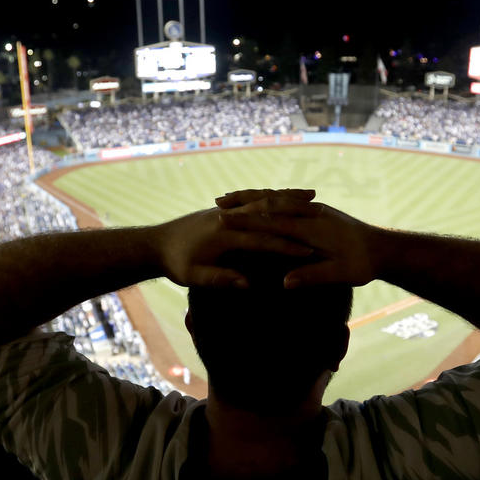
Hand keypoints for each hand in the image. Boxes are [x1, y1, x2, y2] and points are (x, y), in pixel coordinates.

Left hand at [153, 206, 313, 288]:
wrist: (155, 243)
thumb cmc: (175, 264)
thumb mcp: (194, 276)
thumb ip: (220, 279)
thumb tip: (246, 284)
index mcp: (223, 234)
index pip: (262, 240)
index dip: (286, 246)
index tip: (310, 252)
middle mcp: (228, 217)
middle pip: (267, 212)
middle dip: (295, 212)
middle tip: (324, 213)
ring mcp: (227, 210)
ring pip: (263, 200)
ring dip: (287, 196)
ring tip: (312, 195)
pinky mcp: (225, 210)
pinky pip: (254, 200)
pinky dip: (273, 196)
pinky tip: (287, 195)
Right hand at [217, 192, 381, 287]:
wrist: (383, 247)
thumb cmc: (362, 264)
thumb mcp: (339, 274)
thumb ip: (312, 276)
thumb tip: (285, 282)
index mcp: (312, 228)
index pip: (272, 221)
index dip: (246, 221)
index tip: (222, 221)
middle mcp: (310, 213)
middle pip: (269, 204)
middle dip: (242, 204)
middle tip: (216, 205)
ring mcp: (313, 209)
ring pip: (276, 198)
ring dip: (251, 198)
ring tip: (227, 199)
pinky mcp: (316, 210)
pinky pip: (285, 200)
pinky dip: (267, 199)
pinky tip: (256, 202)